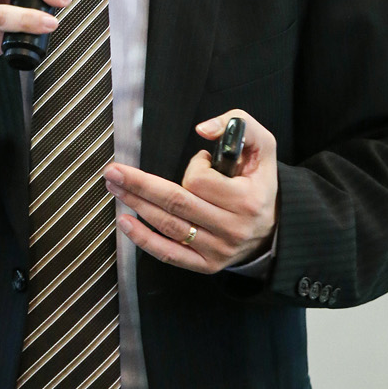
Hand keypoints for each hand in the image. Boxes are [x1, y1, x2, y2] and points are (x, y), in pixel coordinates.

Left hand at [103, 109, 277, 272]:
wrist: (274, 227)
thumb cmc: (259, 182)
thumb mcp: (261, 146)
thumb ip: (236, 124)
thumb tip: (203, 129)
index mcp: (246, 199)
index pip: (201, 181)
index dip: (193, 167)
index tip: (200, 162)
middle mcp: (231, 228)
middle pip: (176, 203)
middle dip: (140, 185)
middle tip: (113, 171)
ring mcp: (218, 250)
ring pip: (169, 225)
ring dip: (136, 204)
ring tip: (115, 187)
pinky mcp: (206, 264)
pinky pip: (170, 253)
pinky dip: (144, 239)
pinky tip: (126, 222)